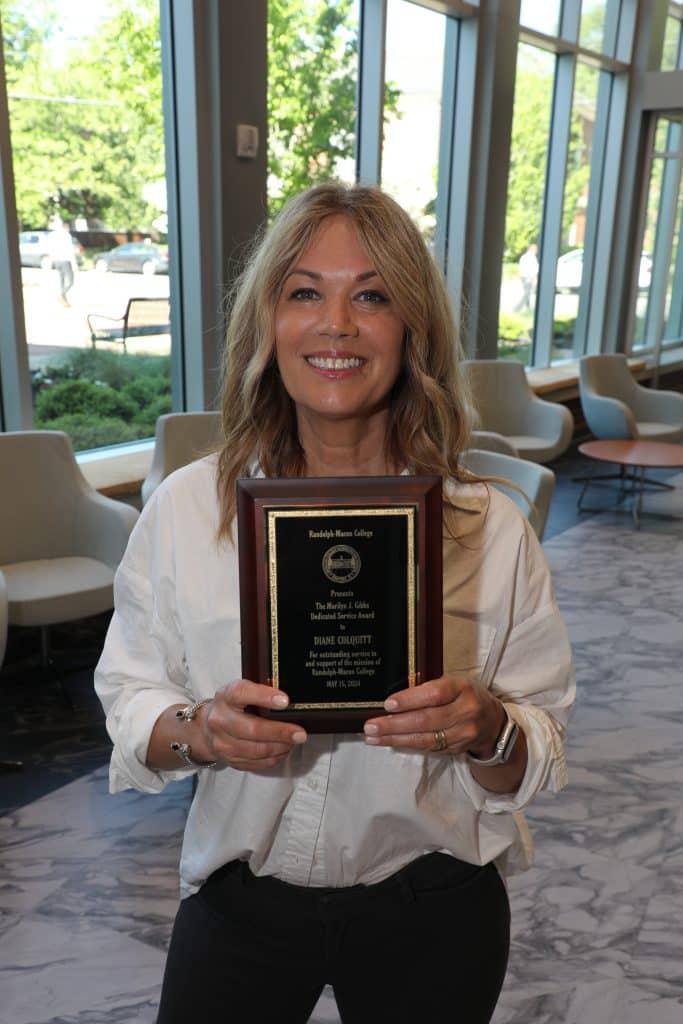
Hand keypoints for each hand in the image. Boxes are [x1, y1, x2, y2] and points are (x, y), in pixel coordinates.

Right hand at [198, 680, 306, 771]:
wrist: (206, 729)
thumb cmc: (231, 706)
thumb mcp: (240, 691)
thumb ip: (259, 691)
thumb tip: (289, 701)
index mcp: (226, 697)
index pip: (242, 694)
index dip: (264, 697)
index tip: (285, 701)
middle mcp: (220, 720)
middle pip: (252, 729)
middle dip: (280, 732)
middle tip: (300, 733)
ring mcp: (222, 743)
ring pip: (256, 750)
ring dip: (280, 747)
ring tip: (294, 741)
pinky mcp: (230, 760)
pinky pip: (257, 763)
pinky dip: (274, 757)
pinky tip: (283, 749)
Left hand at [363, 674, 505, 756]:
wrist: (492, 721)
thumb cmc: (464, 695)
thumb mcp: (453, 682)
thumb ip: (429, 688)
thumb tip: (394, 700)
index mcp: (462, 688)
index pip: (434, 694)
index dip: (410, 700)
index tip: (388, 704)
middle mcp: (465, 711)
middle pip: (426, 720)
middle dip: (394, 725)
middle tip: (371, 726)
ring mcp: (463, 733)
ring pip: (425, 738)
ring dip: (395, 738)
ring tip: (373, 737)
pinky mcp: (457, 749)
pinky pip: (429, 748)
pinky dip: (407, 745)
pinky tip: (390, 742)